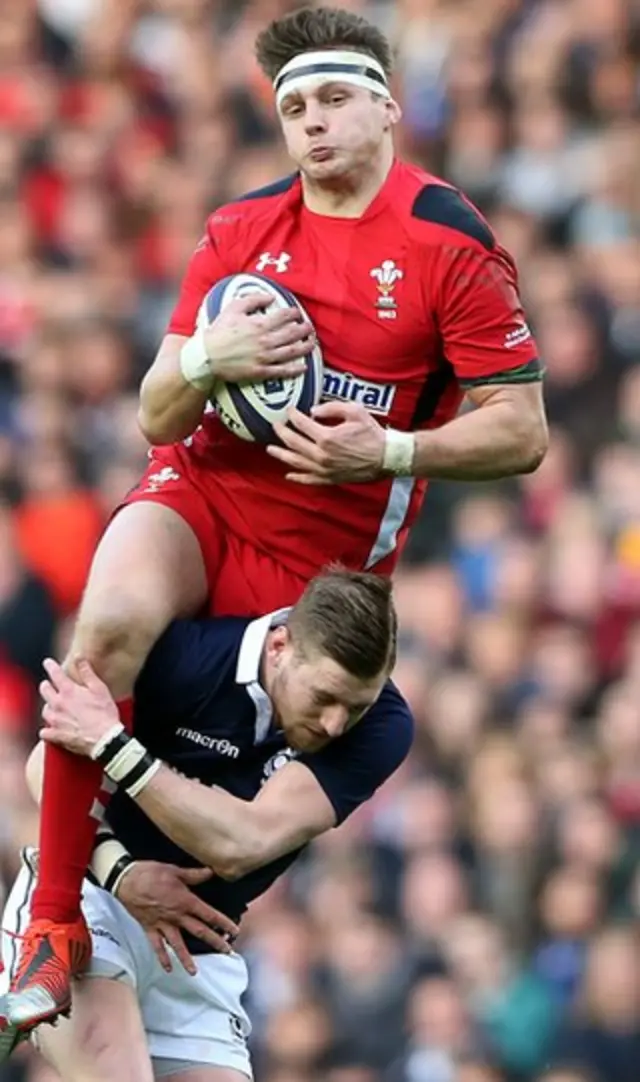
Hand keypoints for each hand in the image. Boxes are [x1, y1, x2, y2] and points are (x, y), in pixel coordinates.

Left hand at [39, 658, 119, 755]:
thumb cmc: (105, 713)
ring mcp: (55, 720)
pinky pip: (44, 732)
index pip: (54, 673)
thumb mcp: (99, 689)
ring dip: (48, 706)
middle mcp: (58, 704)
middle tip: (49, 684)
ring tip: (53, 706)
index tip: (48, 662)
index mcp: (69, 691)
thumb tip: (79, 658)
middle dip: (46, 685)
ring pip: (44, 710)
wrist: (104, 739)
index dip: (50, 666)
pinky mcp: (56, 735)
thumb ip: (87, 672)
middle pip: (44, 690)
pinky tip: (50, 729)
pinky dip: (47, 730)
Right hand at [116, 861, 238, 974]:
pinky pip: (156, 946)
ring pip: (177, 944)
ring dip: (186, 958)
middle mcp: (176, 916)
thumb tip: (211, 872)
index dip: (223, 922)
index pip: (209, 914)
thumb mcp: (175, 870)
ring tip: (194, 972)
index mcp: (185, 901)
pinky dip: (162, 957)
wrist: (127, 880)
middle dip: (214, 941)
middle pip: (199, 931)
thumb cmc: (151, 873)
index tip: (234, 931)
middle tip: (227, 951)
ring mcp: (162, 924)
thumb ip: (194, 875)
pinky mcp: (149, 928)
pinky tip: (168, 969)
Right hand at [204, 292, 315, 382]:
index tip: (297, 313)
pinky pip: (282, 371)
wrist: (207, 356)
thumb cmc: (218, 331)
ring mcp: (265, 357)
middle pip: (292, 333)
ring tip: (311, 343)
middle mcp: (266, 341)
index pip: (284, 316)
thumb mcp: (233, 308)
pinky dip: (295, 369)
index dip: (294, 313)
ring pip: (292, 352)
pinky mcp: (261, 371)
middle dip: (304, 329)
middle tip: (309, 327)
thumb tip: (270, 296)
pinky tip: (303, 366)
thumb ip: (253, 299)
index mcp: (259, 324)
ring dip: (305, 347)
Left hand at [267, 401, 385, 483]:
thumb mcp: (354, 411)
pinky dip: (297, 477)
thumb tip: (313, 411)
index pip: (301, 424)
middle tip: (274, 426)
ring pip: (296, 462)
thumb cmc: (372, 433)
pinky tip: (288, 474)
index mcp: (326, 437)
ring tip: (270, 449)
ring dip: (281, 455)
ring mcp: (324, 469)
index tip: (288, 410)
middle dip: (281, 432)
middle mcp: (321, 455)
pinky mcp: (330, 478)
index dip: (292, 415)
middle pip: (293, 442)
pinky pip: (309, 479)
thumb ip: (331, 407)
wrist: (387, 457)